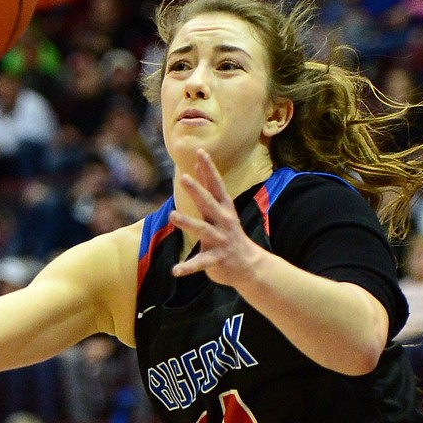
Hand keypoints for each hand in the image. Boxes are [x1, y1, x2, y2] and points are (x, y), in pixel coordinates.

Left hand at [169, 149, 264, 286]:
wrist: (250, 266)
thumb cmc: (229, 235)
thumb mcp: (221, 213)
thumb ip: (208, 194)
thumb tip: (198, 169)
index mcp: (223, 209)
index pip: (215, 185)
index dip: (208, 169)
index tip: (199, 151)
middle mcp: (223, 221)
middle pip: (208, 203)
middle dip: (197, 190)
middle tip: (184, 178)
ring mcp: (221, 240)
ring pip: (202, 229)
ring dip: (187, 222)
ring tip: (171, 215)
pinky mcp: (218, 259)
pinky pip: (200, 263)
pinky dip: (187, 267)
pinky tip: (175, 271)